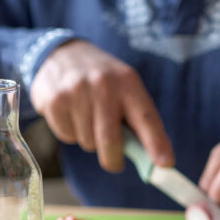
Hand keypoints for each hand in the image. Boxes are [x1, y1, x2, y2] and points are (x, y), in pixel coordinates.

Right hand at [29, 40, 172, 171]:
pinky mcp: (55, 100)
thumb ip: (138, 122)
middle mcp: (104, 85)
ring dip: (90, 141)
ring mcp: (77, 91)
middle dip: (113, 160)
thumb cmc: (103, 83)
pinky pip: (67, 136)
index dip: (157, 144)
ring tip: (88, 119)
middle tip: (114, 161)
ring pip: (87, 142)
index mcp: (128, 83)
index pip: (146, 118)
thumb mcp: (125, 90)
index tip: (165, 165)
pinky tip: (71, 114)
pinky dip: (71, 134)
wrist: (63, 54)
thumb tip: (156, 162)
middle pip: (111, 141)